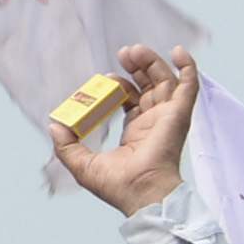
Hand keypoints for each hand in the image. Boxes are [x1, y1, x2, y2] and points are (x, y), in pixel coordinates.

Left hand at [54, 44, 195, 214]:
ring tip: (134, 50)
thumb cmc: (116, 185)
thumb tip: (54, 125)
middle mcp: (154, 121)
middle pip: (148, 85)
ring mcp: (168, 116)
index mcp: (136, 130)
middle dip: (137, 67)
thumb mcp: (83, 164)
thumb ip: (66, 146)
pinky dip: (187, 66)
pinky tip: (177, 51)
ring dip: (153, 62)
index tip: (104, 78)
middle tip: (123, 53)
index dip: (118, 85)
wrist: (140, 192)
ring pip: (165, 80)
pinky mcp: (180, 113)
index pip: (130, 99)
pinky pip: (190, 85)